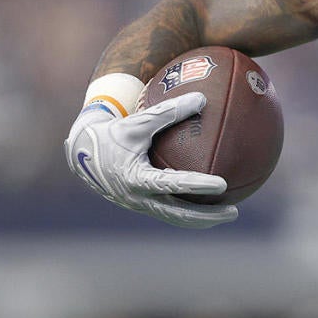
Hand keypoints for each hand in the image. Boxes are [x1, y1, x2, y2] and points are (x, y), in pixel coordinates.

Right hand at [64, 92, 238, 227]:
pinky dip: (190, 211)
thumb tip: (202, 99)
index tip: (222, 185)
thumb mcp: (138, 121)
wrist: (82, 153)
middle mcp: (138, 197)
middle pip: (177, 213)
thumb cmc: (113, 133)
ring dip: (202, 219)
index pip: (171, 184)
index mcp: (135, 178)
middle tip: (234, 212)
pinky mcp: (142, 204)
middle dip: (207, 216)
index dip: (197, 185)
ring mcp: (140, 204)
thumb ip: (168, 111)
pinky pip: (170, 211)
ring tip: (229, 214)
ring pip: (175, 217)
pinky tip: (211, 205)